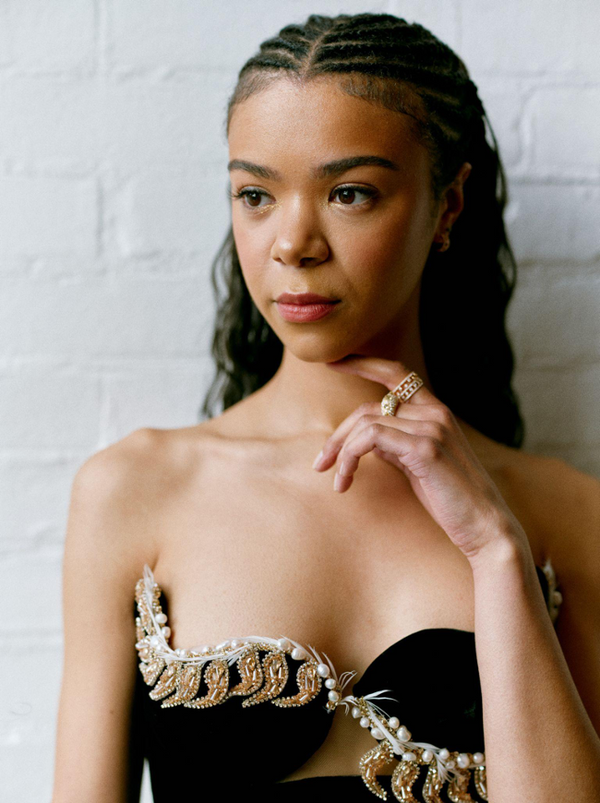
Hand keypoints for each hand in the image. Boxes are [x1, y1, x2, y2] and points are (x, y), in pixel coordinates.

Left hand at [312, 354, 527, 563]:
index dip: (363, 363)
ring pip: (365, 422)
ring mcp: (432, 427)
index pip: (396, 373)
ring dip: (341, 451)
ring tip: (337, 480)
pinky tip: (346, 479)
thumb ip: (394, 445)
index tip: (333, 362)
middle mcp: (435, 412)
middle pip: (368, 406)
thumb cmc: (450, 499)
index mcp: (436, 412)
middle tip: (320, 463)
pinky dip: (350, 455)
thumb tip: (365, 437)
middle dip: (337, 434)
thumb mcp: (417, 465)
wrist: (485, 526)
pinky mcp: (425, 447)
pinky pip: (371, 437)